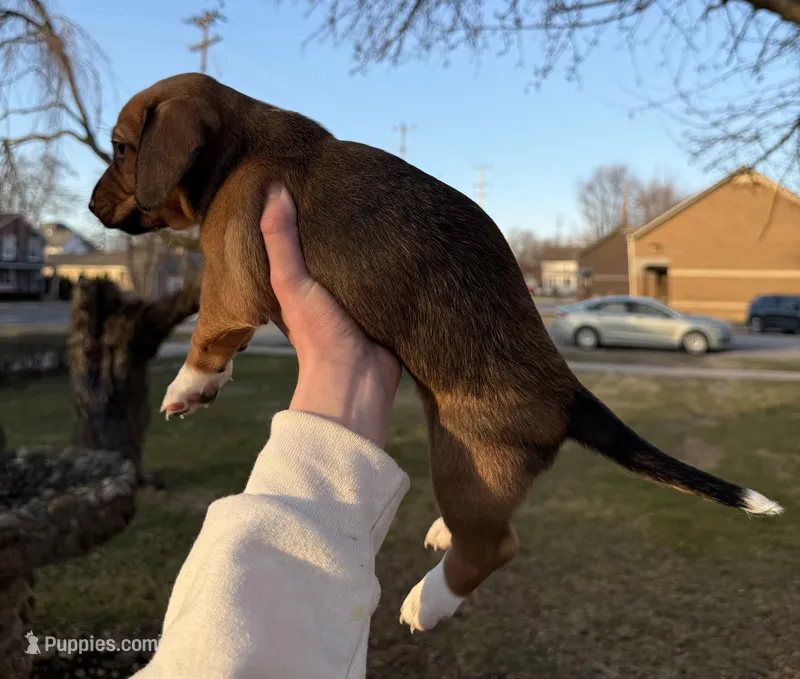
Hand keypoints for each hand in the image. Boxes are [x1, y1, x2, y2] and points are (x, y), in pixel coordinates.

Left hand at [259, 183, 401, 447]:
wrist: (359, 378)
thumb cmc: (318, 334)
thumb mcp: (291, 283)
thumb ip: (280, 241)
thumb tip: (276, 187)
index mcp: (300, 282)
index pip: (298, 238)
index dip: (301, 211)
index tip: (309, 177)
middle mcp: (328, 287)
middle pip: (334, 245)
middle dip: (341, 220)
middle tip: (353, 180)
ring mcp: (359, 296)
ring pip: (363, 258)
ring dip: (370, 238)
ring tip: (381, 198)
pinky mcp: (386, 304)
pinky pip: (389, 275)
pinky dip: (393, 258)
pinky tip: (404, 232)